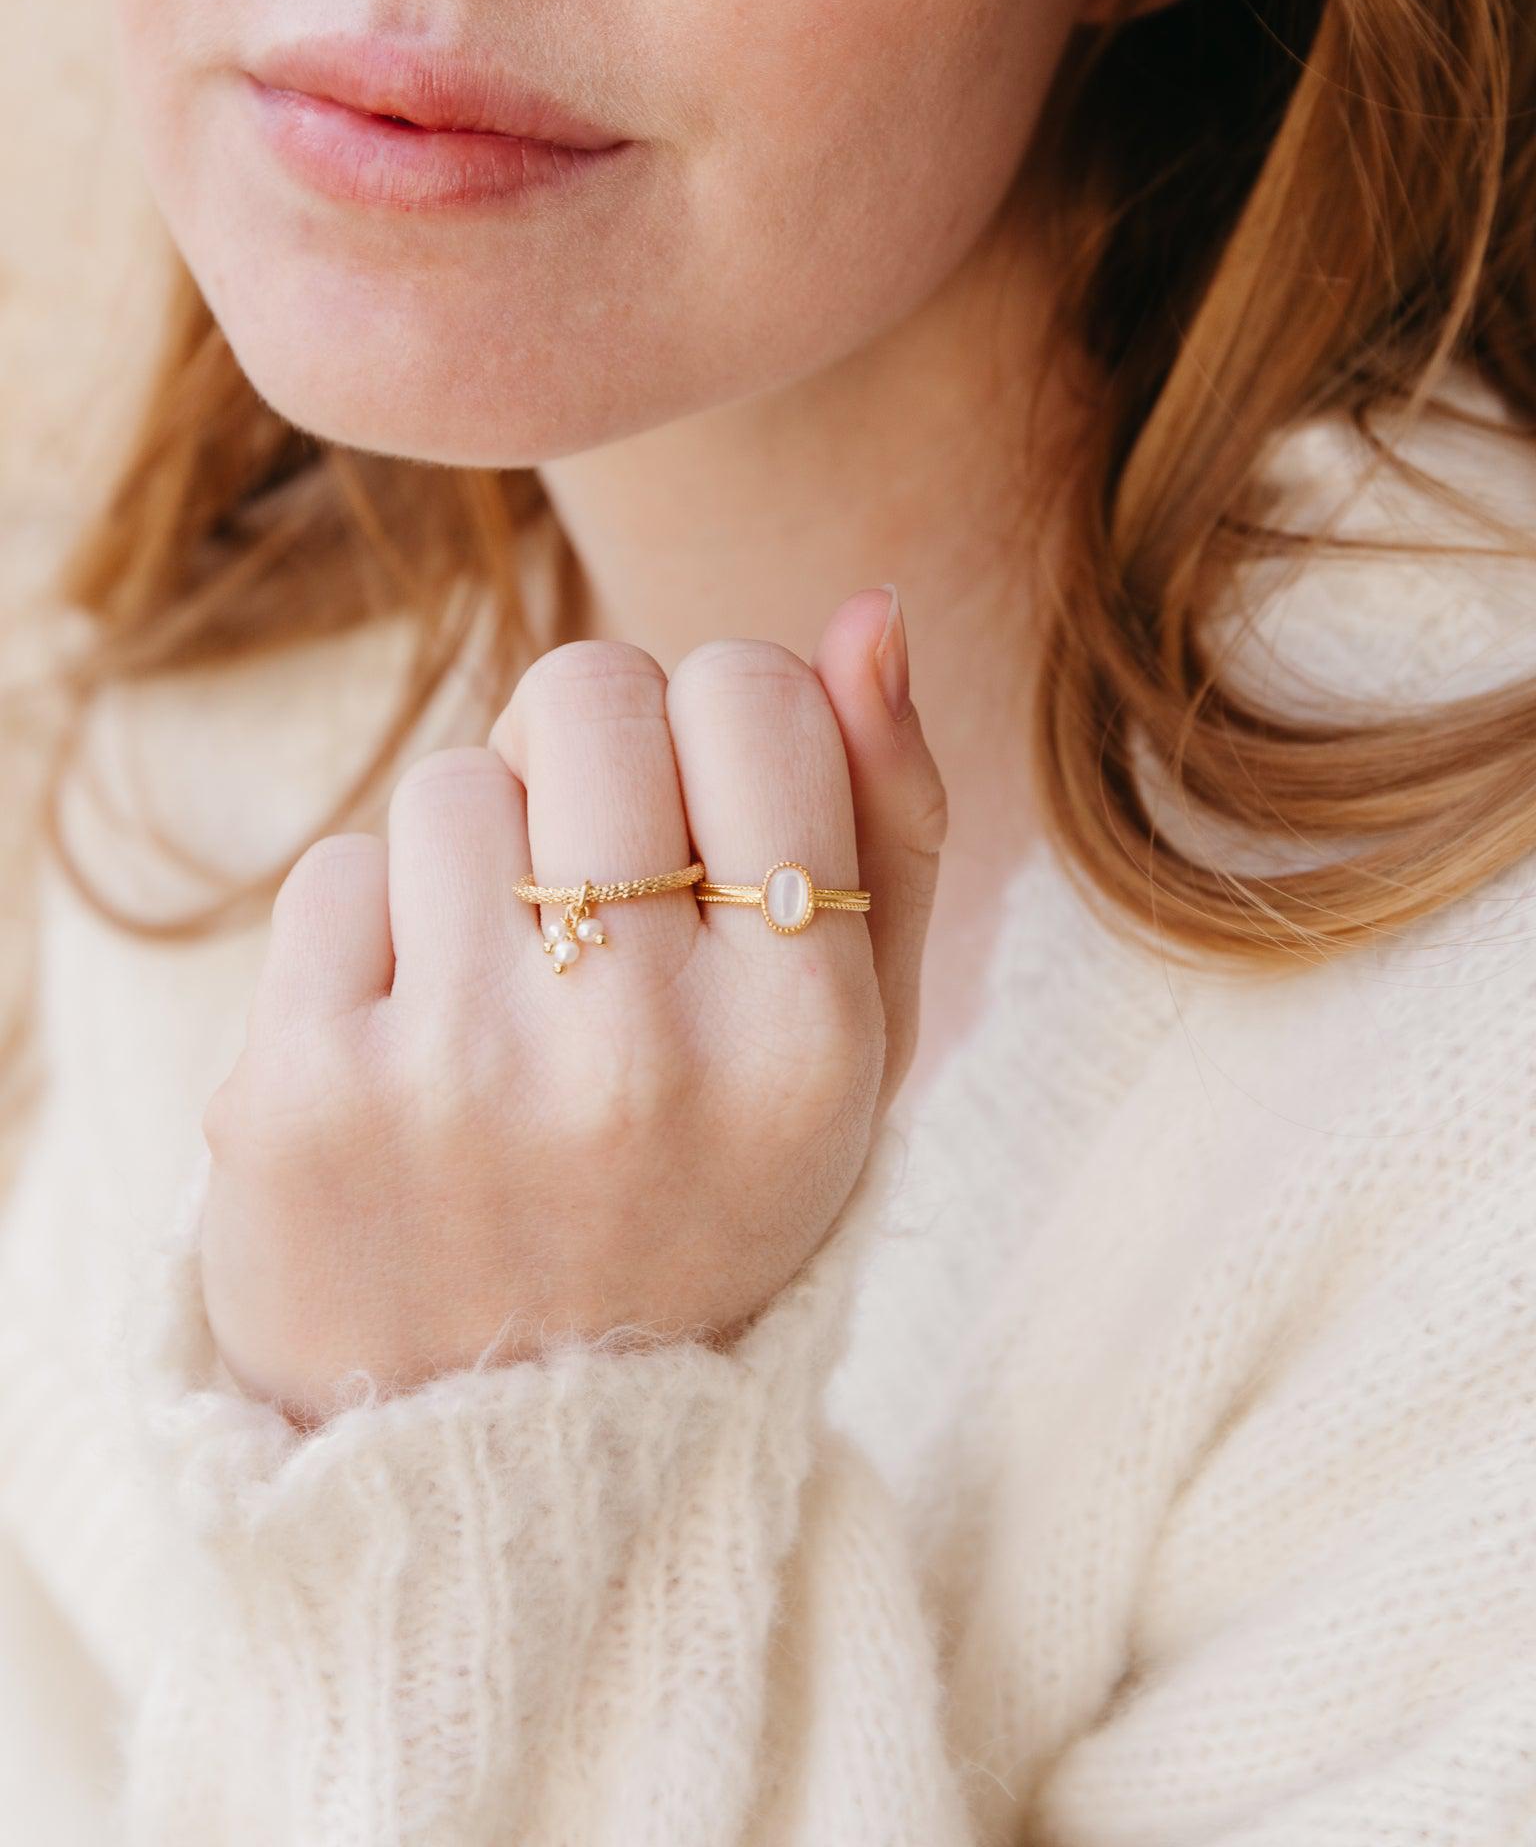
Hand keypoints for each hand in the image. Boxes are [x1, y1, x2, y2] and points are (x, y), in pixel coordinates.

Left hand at [197, 587, 947, 1428]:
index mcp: (806, 1040)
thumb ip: (891, 827)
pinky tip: (411, 1048)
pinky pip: (335, 871)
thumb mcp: (856, 1052)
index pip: (752, 691)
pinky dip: (373, 934)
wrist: (508, 1440)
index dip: (720, 722)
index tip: (706, 820)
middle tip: (595, 893)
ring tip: (508, 997)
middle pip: (584, 690)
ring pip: (448, 779)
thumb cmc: (701, 1198)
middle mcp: (638, 1058)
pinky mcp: (300, 1097)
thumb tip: (867, 612)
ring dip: (478, 856)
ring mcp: (456, 1078)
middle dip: (587, 758)